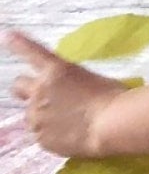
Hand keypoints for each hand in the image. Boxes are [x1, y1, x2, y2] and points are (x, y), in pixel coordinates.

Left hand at [9, 32, 126, 157]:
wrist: (112, 125)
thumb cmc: (114, 97)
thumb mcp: (94, 80)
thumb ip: (72, 84)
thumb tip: (69, 93)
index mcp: (56, 71)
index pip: (32, 52)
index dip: (18, 44)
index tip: (6, 36)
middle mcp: (40, 91)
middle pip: (18, 86)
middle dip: (27, 89)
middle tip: (43, 95)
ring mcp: (36, 116)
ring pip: (31, 113)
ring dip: (43, 114)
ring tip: (67, 122)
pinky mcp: (40, 137)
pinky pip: (41, 134)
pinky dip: (52, 133)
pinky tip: (71, 134)